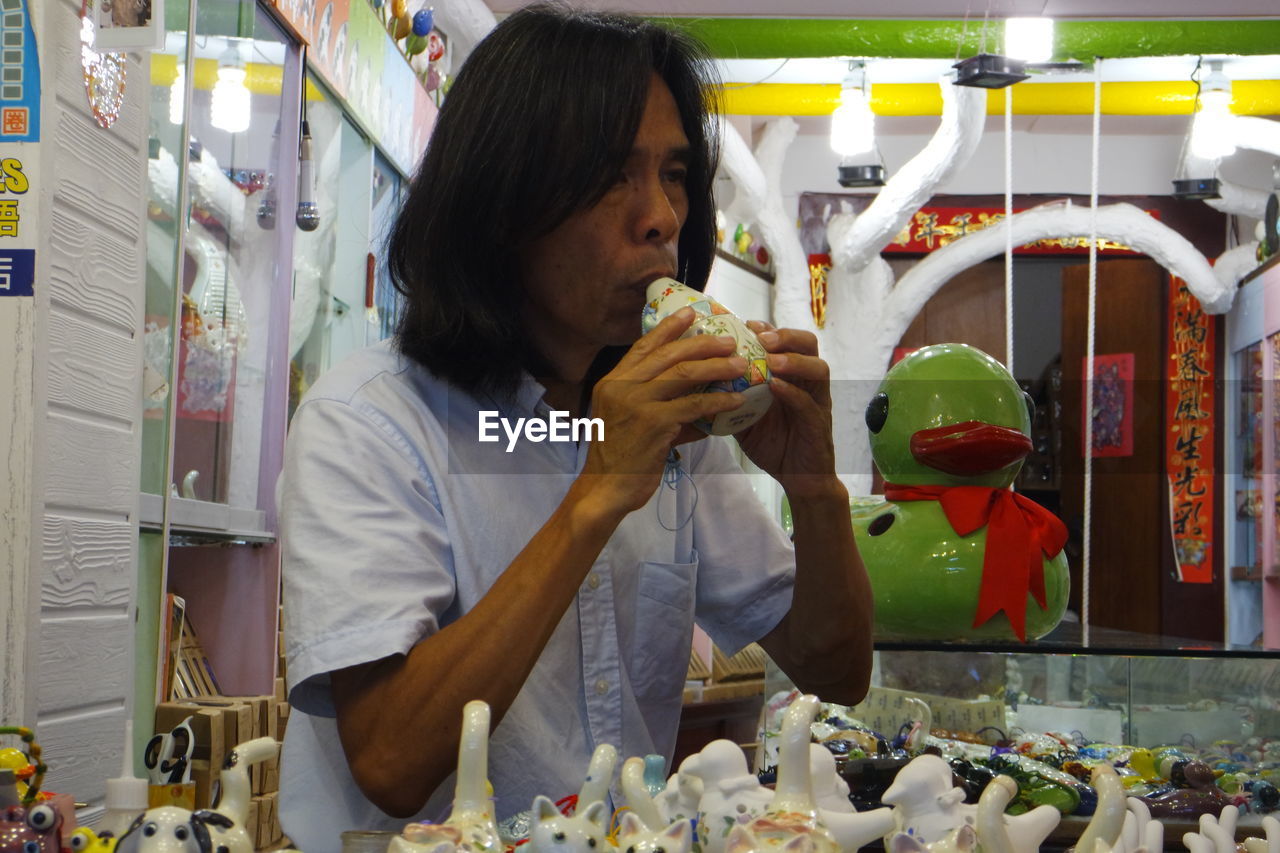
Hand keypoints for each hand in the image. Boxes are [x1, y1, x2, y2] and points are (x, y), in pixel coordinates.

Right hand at [578, 307, 751, 516]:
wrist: (605, 489)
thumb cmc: (619, 458)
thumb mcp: (628, 420)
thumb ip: (655, 402)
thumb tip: (695, 393)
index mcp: (612, 381)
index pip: (644, 346)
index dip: (669, 328)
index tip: (692, 313)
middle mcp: (621, 386)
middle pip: (668, 354)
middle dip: (702, 343)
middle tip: (728, 339)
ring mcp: (636, 403)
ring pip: (683, 374)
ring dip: (716, 366)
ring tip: (740, 364)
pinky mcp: (653, 424)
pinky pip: (694, 405)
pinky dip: (718, 401)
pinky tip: (736, 400)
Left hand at [734, 321, 841, 498]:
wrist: (798, 478)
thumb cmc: (773, 443)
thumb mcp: (746, 415)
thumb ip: (731, 395)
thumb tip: (698, 379)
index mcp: (791, 375)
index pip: (786, 341)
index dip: (768, 328)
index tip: (745, 324)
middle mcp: (807, 383)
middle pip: (808, 344)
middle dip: (785, 335)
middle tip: (761, 335)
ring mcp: (817, 402)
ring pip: (817, 369)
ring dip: (793, 360)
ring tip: (771, 358)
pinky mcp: (818, 424)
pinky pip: (808, 403)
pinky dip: (792, 392)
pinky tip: (775, 386)